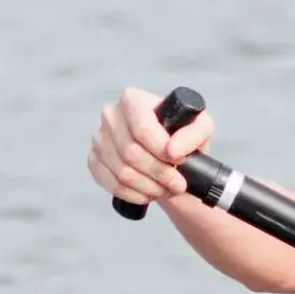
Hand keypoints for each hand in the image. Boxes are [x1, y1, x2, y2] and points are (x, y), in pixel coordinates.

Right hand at [88, 84, 209, 215]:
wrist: (167, 153)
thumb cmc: (183, 135)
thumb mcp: (200, 127)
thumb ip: (194, 133)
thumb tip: (174, 151)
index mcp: (132, 99)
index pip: (142, 128)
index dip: (161, 150)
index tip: (179, 163)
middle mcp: (110, 114)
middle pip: (131, 152)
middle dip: (158, 173)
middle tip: (178, 184)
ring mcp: (99, 138)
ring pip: (122, 171)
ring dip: (149, 187)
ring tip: (166, 190)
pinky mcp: (94, 160)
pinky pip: (110, 183)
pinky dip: (133, 194)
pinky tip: (148, 194)